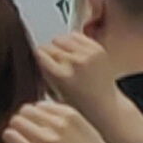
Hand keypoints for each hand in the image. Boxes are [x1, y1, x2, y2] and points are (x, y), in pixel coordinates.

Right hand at [1, 97, 131, 142]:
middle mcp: (46, 139)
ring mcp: (59, 124)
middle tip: (25, 132)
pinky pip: (44, 104)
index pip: (9, 135)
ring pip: (27, 109)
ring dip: (28, 116)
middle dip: (17, 126)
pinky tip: (47, 119)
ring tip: (36, 124)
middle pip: (16, 120)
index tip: (14, 140)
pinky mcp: (69, 113)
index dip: (10, 138)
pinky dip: (42, 110)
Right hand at [33, 28, 142, 142]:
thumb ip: (44, 74)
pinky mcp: (97, 49)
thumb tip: (36, 58)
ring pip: (62, 38)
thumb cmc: (81, 107)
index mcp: (62, 76)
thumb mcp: (54, 95)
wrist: (106, 107)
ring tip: (65, 59)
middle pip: (50, 45)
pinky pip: (76, 36)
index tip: (40, 61)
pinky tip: (75, 54)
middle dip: (49, 54)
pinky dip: (73, 42)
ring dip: (60, 46)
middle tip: (54, 64)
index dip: (39, 58)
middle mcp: (75, 62)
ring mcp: (88, 54)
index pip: (40, 52)